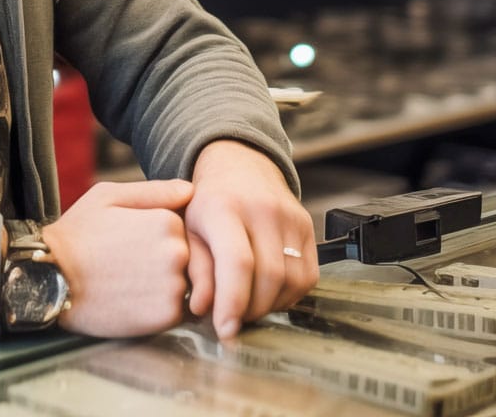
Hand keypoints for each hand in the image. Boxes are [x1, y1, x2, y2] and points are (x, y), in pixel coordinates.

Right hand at [41, 178, 193, 337]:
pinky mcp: (166, 317)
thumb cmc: (77, 234)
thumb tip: (190, 190)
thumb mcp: (109, 196)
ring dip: (165, 284)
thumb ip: (154, 191)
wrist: (49, 279)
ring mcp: (173, 286)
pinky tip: (132, 300)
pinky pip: (178, 311)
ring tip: (131, 282)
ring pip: (185, 284)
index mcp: (167, 220)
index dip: (159, 235)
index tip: (135, 242)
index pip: (183, 227)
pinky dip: (160, 308)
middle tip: (132, 264)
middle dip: (165, 260)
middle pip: (188, 256)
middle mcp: (177, 252)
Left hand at [184, 140, 317, 339]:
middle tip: (233, 318)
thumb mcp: (188, 229)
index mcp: (224, 207)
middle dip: (250, 310)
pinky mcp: (307, 226)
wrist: (238, 166)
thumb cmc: (207, 203)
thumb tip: (202, 308)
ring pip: (291, 281)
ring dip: (270, 305)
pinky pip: (307, 277)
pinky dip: (288, 296)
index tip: (225, 330)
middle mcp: (262, 209)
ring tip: (248, 303)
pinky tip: (268, 292)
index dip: (233, 302)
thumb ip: (195, 269)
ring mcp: (290, 216)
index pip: (237, 261)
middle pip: (268, 277)